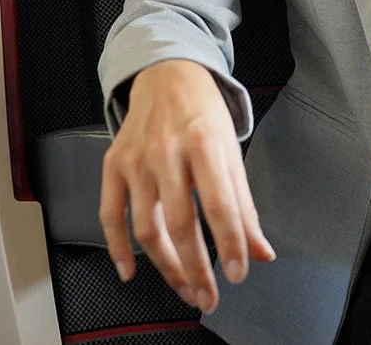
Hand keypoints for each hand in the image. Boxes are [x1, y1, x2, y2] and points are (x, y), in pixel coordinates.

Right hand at [99, 59, 274, 311]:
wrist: (166, 74)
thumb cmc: (202, 113)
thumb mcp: (231, 150)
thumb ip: (244, 205)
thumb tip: (260, 251)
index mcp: (204, 143)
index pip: (219, 204)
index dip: (231, 244)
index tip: (240, 273)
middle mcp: (167, 151)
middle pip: (180, 223)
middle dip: (196, 268)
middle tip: (208, 296)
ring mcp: (136, 159)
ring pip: (146, 227)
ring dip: (166, 267)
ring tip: (185, 288)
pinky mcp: (113, 164)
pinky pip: (110, 214)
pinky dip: (116, 248)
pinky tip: (130, 271)